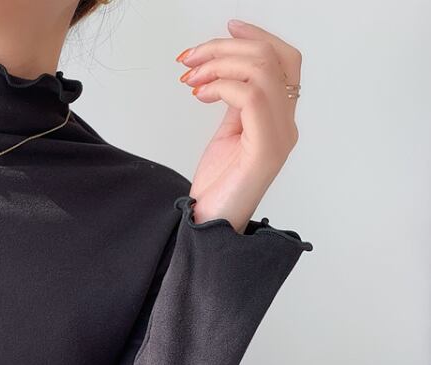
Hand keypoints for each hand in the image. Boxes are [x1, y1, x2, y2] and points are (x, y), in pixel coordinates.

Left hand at [176, 19, 301, 232]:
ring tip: (190, 76)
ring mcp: (279, 136)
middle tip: (190, 57)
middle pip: (271, 58)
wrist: (212, 225)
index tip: (227, 27)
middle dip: (226, 47)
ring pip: (261, 71)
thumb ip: (235, 104)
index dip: (258, 36)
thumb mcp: (228, 134)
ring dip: (219, 63)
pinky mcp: (264, 149)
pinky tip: (199, 94)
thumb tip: (224, 73)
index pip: (284, 61)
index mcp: (280, 119)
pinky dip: (220, 85)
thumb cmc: (218, 186)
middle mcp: (287, 125)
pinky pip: (249, 96)